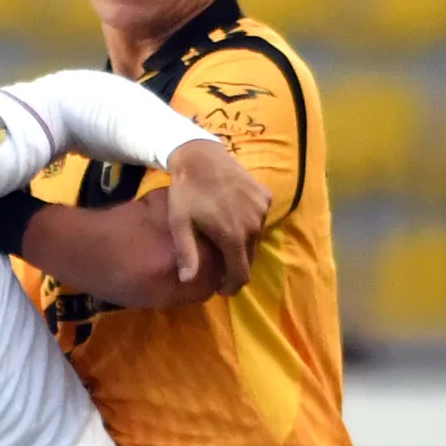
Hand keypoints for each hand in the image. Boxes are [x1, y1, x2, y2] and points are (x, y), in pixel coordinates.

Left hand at [165, 139, 270, 295]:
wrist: (201, 156)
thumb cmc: (186, 193)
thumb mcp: (180, 224)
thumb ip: (187, 253)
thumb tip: (188, 281)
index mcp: (234, 236)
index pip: (241, 274)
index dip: (231, 286)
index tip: (220, 288)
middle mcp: (254, 225)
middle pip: (249, 258)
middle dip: (235, 266)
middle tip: (219, 266)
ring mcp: (262, 209)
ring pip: (256, 240)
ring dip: (242, 245)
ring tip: (224, 242)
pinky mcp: (266, 196)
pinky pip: (260, 220)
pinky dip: (249, 225)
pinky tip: (234, 219)